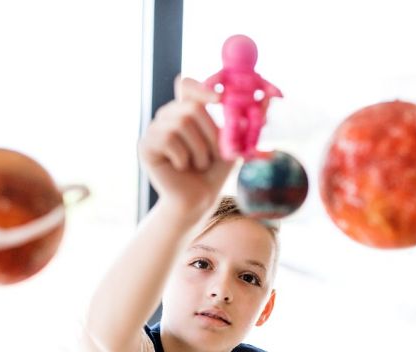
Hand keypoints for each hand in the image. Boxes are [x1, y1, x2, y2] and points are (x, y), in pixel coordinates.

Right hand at [138, 76, 233, 220]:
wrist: (198, 200)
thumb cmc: (214, 172)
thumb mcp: (235, 143)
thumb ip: (247, 121)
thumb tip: (270, 99)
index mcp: (186, 111)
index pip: (187, 86)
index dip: (200, 88)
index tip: (219, 99)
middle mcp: (168, 116)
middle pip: (190, 107)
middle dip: (210, 134)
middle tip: (214, 155)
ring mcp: (154, 129)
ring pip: (181, 123)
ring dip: (199, 149)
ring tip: (199, 164)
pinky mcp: (145, 145)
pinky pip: (168, 139)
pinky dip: (182, 157)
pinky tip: (182, 167)